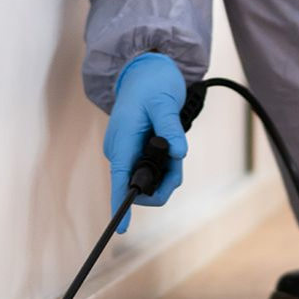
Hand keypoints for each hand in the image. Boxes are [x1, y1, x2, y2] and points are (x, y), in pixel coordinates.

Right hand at [103, 53, 187, 232]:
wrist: (146, 70)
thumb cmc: (153, 83)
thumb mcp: (164, 102)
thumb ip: (170, 127)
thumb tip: (179, 153)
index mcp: (122, 141)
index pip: (120, 179)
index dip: (121, 204)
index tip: (122, 227)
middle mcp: (121, 151)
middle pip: (140, 185)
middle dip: (164, 182)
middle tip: (179, 162)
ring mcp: (128, 152)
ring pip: (149, 180)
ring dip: (168, 174)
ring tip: (178, 150)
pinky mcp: (136, 152)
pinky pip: (152, 170)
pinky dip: (167, 167)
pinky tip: (173, 151)